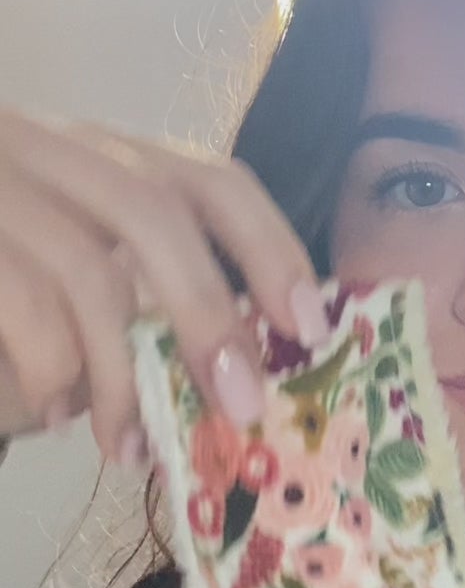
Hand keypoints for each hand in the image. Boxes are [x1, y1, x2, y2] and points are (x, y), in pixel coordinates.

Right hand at [0, 105, 325, 461]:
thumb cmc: (6, 308)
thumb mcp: (71, 279)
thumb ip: (141, 301)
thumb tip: (237, 371)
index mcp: (90, 152)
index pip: (207, 176)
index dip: (270, 246)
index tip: (310, 323)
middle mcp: (36, 144)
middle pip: (151, 210)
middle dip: (207, 312)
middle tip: (238, 404)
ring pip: (80, 267)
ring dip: (118, 372)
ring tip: (128, 443)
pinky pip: (22, 301)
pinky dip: (51, 370)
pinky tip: (55, 411)